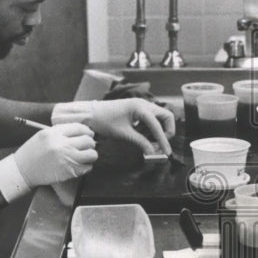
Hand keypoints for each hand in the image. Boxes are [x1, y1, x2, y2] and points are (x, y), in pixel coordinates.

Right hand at [13, 123, 98, 187]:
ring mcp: (65, 159)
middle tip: (89, 145)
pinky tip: (81, 165)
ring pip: (92, 154)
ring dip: (91, 155)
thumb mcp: (43, 135)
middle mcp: (61, 145)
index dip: (87, 131)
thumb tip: (83, 131)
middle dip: (91, 143)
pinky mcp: (68, 172)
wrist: (22, 170)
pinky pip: (87, 168)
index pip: (79, 128)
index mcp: (54, 134)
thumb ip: (62, 131)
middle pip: (87, 141)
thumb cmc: (33, 152)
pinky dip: (87, 166)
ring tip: (86, 155)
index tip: (88, 134)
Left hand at [53, 99, 175, 154]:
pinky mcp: (138, 108)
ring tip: (150, 141)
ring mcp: (142, 105)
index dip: (163, 140)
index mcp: (140, 108)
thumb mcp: (123, 133)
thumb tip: (152, 153)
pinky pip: (152, 117)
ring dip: (160, 129)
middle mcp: (144, 104)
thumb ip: (140, 142)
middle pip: (166, 116)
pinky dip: (152, 126)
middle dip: (167, 131)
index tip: (167, 152)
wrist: (91, 113)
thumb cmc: (105, 121)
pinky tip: (143, 135)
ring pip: (160, 116)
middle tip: (161, 143)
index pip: (157, 125)